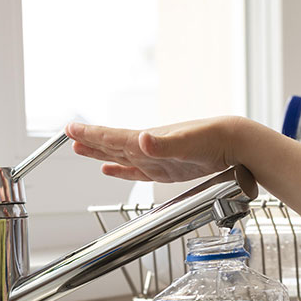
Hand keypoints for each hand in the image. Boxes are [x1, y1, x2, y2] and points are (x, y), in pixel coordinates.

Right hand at [65, 117, 244, 182]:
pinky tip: (110, 169)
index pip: (112, 137)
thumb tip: (141, 139)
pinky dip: (121, 170)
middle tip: (69, 137)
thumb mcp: (187, 143)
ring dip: (100, 154)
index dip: (90, 135)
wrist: (231, 144)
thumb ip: (163, 144)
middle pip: (111, 145)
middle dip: (90, 142)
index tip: (70, 130)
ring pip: (120, 156)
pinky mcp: (164, 170)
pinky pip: (136, 170)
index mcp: (147, 140)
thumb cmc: (211, 139)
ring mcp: (155, 160)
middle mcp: (147, 148)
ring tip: (81, 150)